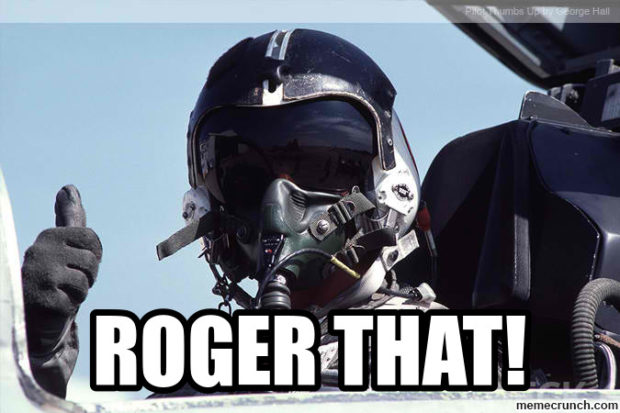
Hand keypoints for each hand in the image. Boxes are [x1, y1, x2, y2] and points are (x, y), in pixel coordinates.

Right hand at [21, 185, 101, 396]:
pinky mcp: (41, 298)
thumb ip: (69, 218)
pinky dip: (70, 305)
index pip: (93, 239)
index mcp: (50, 236)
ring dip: (79, 292)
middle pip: (92, 261)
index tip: (75, 262)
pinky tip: (55, 305)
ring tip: (61, 292)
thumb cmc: (54, 277)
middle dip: (87, 276)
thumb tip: (68, 188)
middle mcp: (40, 250)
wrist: (34, 317)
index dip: (92, 256)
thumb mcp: (64, 245)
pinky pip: (76, 300)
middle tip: (67, 281)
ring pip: (85, 281)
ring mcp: (39, 274)